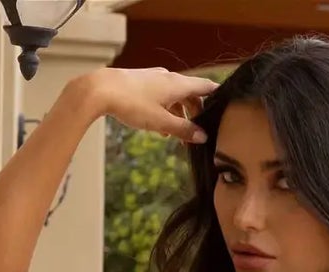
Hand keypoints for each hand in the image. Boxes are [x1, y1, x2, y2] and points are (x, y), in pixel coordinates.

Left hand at [75, 66, 214, 143]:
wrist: (102, 90)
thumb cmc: (132, 104)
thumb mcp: (161, 122)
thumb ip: (183, 130)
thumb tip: (203, 137)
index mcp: (178, 84)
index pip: (205, 87)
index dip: (217, 96)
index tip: (227, 107)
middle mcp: (169, 78)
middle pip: (191, 94)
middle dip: (196, 114)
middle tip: (199, 134)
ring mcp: (156, 79)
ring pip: (176, 97)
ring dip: (180, 115)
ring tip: (178, 137)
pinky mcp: (143, 83)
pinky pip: (162, 97)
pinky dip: (167, 111)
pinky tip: (160, 128)